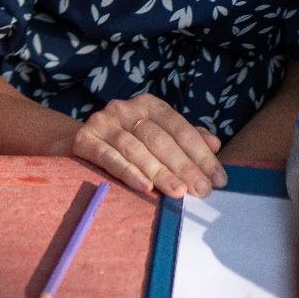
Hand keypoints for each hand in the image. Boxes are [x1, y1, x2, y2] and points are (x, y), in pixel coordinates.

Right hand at [69, 95, 225, 196]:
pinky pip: (109, 157)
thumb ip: (186, 139)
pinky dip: (128, 172)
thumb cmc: (129, 142)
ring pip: (135, 148)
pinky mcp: (84, 140)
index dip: (201, 154)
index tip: (218, 179)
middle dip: (183, 166)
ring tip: (178, 192)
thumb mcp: (159, 136)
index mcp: (147, 104)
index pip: (179, 127)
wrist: (80, 142)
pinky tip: (145, 187)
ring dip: (159, 172)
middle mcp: (123, 109)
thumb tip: (214, 143)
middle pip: (158, 139)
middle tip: (201, 190)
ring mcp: (101, 123)